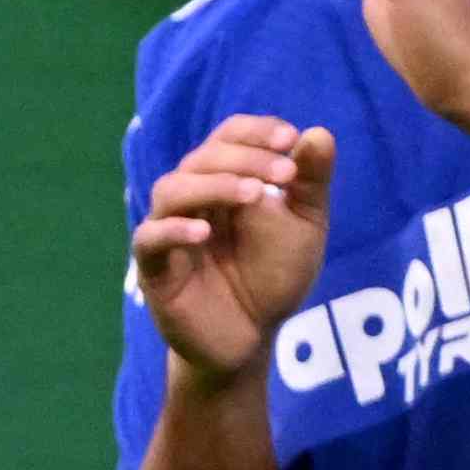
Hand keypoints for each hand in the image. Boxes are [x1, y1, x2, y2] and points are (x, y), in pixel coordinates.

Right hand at [126, 116, 333, 380]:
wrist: (251, 337)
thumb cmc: (273, 276)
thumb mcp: (304, 227)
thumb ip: (310, 184)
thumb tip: (319, 133)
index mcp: (224, 179)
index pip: (228, 136)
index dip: (256, 131)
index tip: (291, 139)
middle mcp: (191, 197)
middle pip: (202, 158)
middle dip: (246, 159)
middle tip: (284, 175)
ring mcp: (168, 230)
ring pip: (172, 189)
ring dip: (214, 185)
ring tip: (254, 196)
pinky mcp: (154, 268)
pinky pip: (150, 239)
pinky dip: (173, 229)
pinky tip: (204, 232)